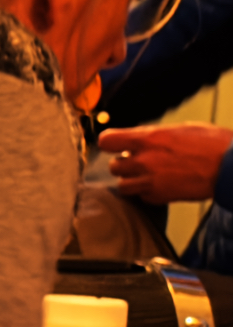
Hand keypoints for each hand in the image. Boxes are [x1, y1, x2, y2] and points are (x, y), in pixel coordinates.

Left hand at [103, 124, 232, 203]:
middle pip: (113, 166)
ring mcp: (151, 181)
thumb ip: (154, 136)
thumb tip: (141, 139)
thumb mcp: (180, 129)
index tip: (115, 144)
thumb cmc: (212, 144)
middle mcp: (144, 160)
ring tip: (145, 176)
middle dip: (123, 164)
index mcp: (148, 139)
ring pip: (122, 186)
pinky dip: (147, 193)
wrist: (230, 166)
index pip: (107, 141)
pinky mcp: (160, 196)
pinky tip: (160, 185)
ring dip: (131, 181)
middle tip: (136, 162)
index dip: (110, 143)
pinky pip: (142, 197)